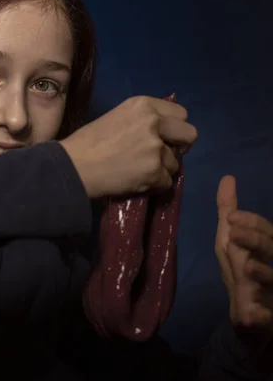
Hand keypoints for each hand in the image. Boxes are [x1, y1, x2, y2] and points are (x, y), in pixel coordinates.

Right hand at [60, 95, 197, 198]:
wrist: (74, 166)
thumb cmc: (89, 142)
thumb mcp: (118, 117)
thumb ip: (143, 120)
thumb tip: (164, 133)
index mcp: (143, 104)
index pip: (181, 113)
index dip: (175, 128)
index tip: (166, 137)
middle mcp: (154, 122)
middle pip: (190, 134)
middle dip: (181, 147)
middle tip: (165, 155)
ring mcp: (156, 148)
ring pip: (176, 163)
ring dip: (162, 170)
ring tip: (140, 171)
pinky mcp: (154, 171)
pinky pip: (166, 182)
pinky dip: (154, 185)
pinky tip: (137, 181)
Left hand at [215, 175, 272, 333]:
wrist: (248, 316)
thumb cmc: (240, 271)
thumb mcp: (229, 239)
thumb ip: (229, 210)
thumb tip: (227, 177)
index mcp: (266, 247)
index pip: (264, 230)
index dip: (251, 222)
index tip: (230, 215)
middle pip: (272, 249)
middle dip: (255, 240)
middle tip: (233, 232)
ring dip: (263, 273)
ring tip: (248, 265)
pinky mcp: (270, 317)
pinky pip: (269, 316)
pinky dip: (262, 313)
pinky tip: (253, 309)